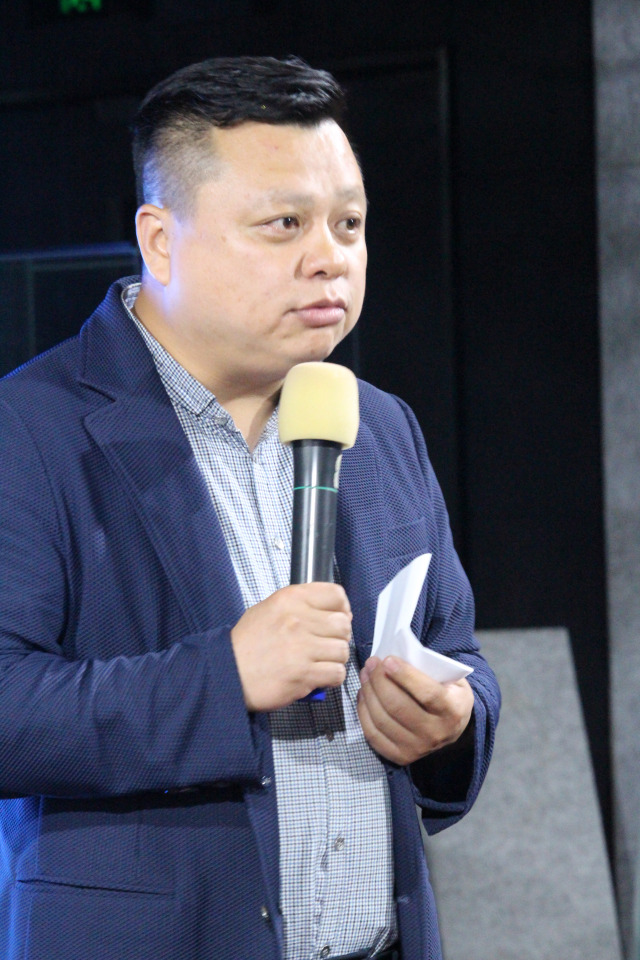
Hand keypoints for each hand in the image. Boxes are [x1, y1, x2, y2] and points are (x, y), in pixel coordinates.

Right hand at [231, 583, 351, 711]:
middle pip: (343, 624)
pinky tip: (319, 676)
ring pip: (342, 650)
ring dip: (335, 658)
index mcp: (290, 599)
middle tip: (326, 644)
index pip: (335, 595)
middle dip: (339, 636)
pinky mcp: (303, 674)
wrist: (228, 671)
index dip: (342, 608)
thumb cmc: (248, 642)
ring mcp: (302, 648)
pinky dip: (332, 677)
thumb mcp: (268, 608)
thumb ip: (299, 605)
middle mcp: (298, 620)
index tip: (338, 617)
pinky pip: (337, 673)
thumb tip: (331, 611)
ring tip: (320, 661)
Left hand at [357, 656, 473, 765]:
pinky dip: (363, 712)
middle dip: (379, 681)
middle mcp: (436, 733)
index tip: (387, 660)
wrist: (453, 727)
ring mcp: (418, 749)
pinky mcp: (400, 757)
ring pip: (382, 720)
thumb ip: (430, 670)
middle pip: (398, 707)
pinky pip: (373, 735)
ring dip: (368, 693)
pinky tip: (363, 695)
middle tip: (371, 663)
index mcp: (453, 711)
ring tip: (365, 675)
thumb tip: (393, 660)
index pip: (427, 694)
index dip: (405, 676)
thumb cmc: (448, 693)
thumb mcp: (450, 678)